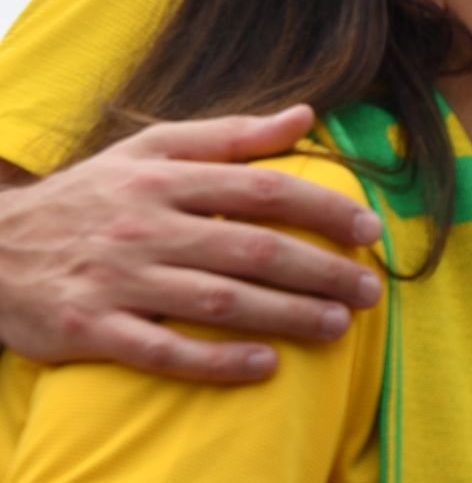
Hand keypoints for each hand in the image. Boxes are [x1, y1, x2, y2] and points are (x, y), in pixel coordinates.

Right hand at [0, 106, 382, 381]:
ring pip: (218, 300)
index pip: (262, 189)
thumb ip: (231, 136)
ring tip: (339, 325)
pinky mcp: (89, 330)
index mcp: (163, 178)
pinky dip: (216, 360)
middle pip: (252, 248)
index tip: (370, 230)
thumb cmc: (89, 197)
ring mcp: (117, 280)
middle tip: (371, 289)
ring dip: (287, 315)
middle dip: (321, 270)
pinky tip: (264, 366)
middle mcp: (144, 226)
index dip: (323, 209)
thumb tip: (306, 116)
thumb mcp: (150, 151)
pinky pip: (163, 350)